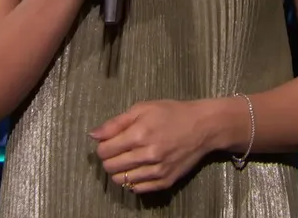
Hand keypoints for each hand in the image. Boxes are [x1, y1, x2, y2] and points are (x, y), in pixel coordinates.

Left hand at [90, 100, 212, 193]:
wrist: (203, 127)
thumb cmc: (172, 113)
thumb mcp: (143, 108)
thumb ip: (116, 123)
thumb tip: (93, 135)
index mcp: (139, 134)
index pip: (105, 151)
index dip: (101, 147)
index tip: (108, 143)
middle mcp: (147, 155)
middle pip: (111, 167)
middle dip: (108, 160)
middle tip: (116, 152)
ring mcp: (157, 171)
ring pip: (122, 181)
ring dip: (119, 172)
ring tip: (126, 160)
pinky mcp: (165, 181)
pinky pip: (138, 189)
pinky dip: (133, 181)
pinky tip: (138, 170)